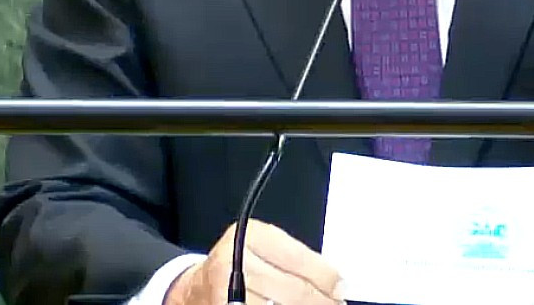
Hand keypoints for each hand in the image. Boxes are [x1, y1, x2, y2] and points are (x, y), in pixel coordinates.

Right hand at [165, 218, 344, 304]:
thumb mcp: (262, 248)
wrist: (193, 288)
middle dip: (321, 301)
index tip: (341, 288)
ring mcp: (227, 293)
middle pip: (293, 289)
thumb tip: (334, 283)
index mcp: (250, 236)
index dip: (325, 277)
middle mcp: (235, 262)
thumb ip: (293, 259)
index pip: (298, 259)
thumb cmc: (237, 264)